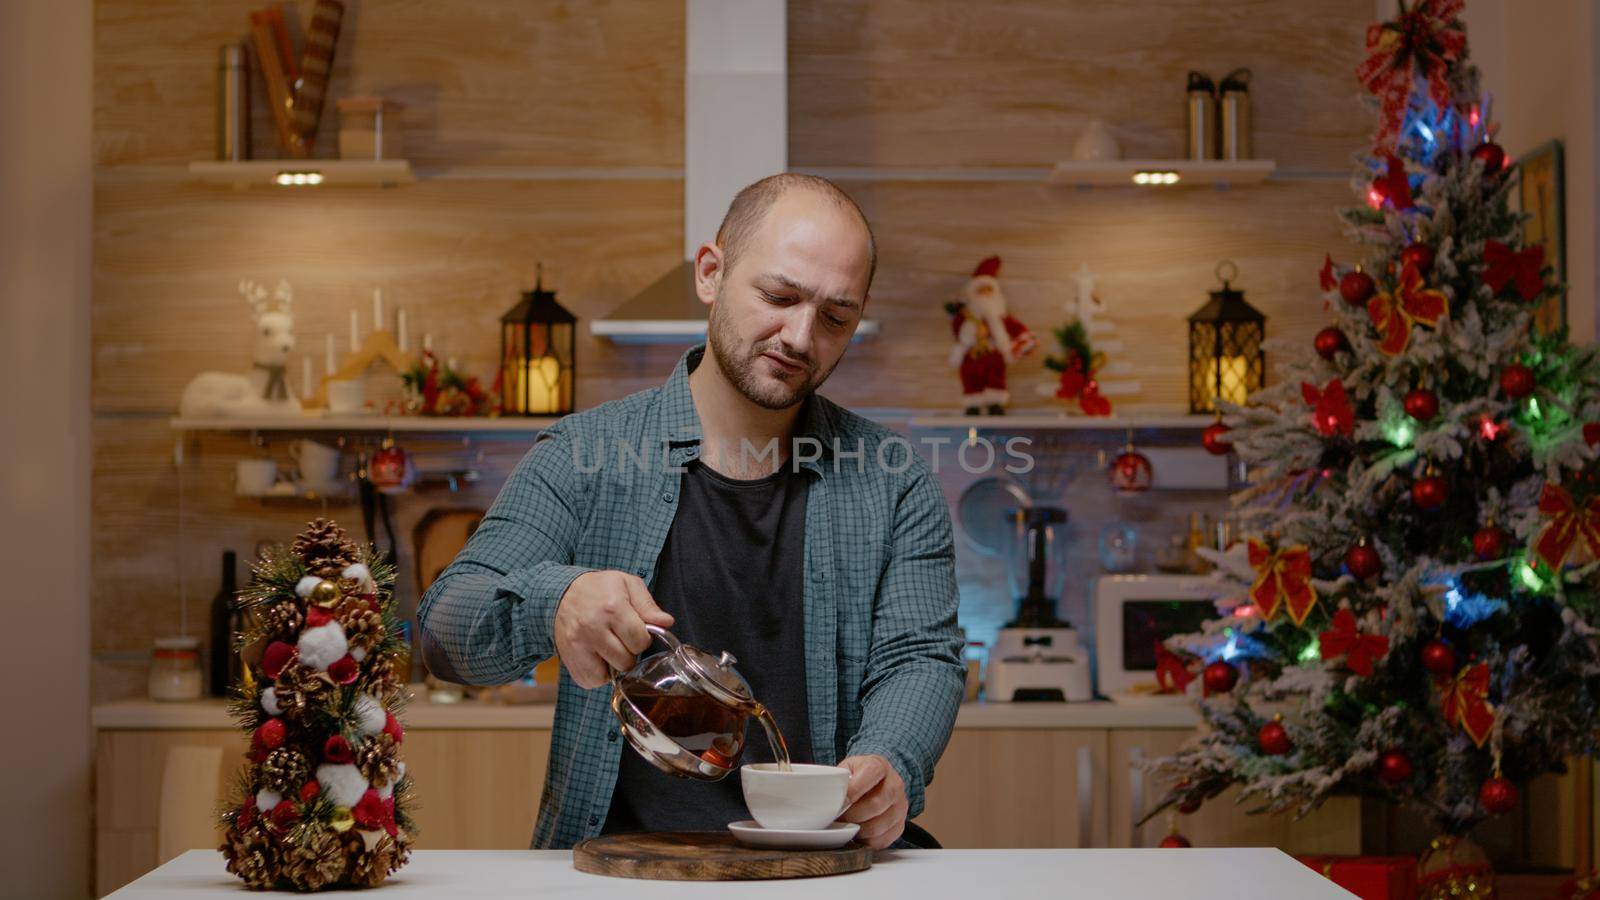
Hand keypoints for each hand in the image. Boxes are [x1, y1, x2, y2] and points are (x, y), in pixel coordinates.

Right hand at [553, 570, 673, 688]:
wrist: (560, 594)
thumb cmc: (599, 589)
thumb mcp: (627, 585)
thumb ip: (648, 605)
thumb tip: (666, 622)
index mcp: (611, 608)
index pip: (639, 640)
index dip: (642, 638)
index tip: (635, 630)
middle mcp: (593, 628)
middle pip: (626, 661)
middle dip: (629, 652)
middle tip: (621, 638)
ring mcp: (578, 646)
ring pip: (609, 675)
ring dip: (614, 665)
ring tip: (609, 648)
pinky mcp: (569, 659)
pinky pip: (591, 681)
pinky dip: (598, 674)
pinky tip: (597, 657)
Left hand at [838, 754, 907, 849]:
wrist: (879, 781)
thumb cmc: (859, 776)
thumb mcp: (848, 768)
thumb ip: (838, 779)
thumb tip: (824, 796)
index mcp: (880, 766)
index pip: (871, 774)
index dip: (854, 790)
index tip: (841, 801)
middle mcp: (894, 785)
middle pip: (875, 804)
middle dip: (852, 815)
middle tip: (839, 818)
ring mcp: (900, 806)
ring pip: (878, 826)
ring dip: (858, 830)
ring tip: (847, 827)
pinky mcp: (899, 825)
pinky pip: (882, 840)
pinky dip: (866, 841)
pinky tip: (858, 833)